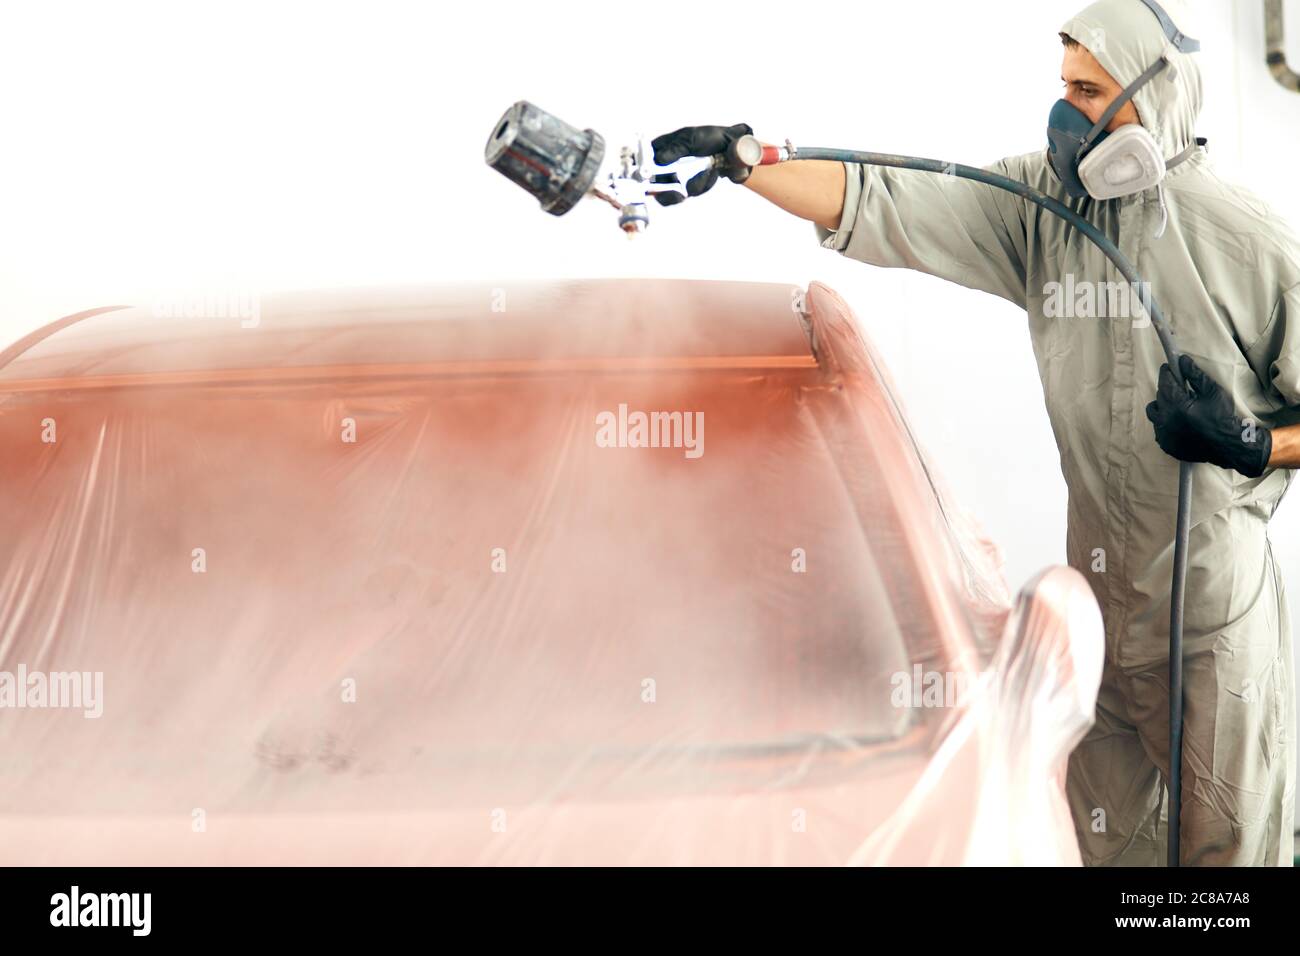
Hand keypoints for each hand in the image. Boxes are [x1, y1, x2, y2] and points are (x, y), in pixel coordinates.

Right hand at [649, 123, 753, 205]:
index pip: (643, 161)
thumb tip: (658, 159)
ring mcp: (679, 176)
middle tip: (678, 193)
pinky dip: (703, 184)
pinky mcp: (690, 185)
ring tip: (709, 170)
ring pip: (674, 191)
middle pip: (654, 184)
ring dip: (694, 183)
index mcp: (663, 147)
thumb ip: (674, 150)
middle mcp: (667, 163)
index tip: (646, 180)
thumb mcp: (691, 139)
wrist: (734, 148)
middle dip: (668, 190)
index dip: (641, 173)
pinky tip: (712, 173)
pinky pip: (691, 191)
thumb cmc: (711, 137)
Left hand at [1144, 354, 1271, 477]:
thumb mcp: (1212, 391)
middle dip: (1168, 389)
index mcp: (1175, 406)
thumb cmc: (1223, 417)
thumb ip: (1195, 375)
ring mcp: (1164, 435)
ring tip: (1178, 405)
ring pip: (1154, 413)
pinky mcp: (1166, 445)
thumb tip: (1182, 360)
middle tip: (1180, 387)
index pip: (1165, 383)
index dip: (1167, 372)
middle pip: (1159, 397)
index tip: (1170, 367)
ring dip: (1162, 406)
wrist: (1229, 445)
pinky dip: (1164, 422)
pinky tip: (1177, 420)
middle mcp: (1165, 421)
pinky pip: (1158, 428)